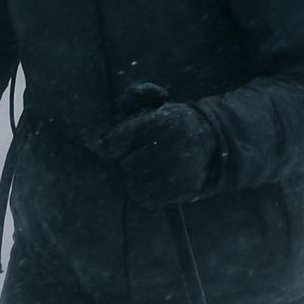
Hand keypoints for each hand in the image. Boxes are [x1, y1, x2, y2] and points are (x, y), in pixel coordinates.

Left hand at [101, 84, 219, 206]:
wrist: (213, 142)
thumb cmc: (172, 123)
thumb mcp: (151, 106)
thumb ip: (122, 108)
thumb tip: (90, 140)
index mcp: (156, 122)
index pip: (113, 143)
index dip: (115, 144)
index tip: (125, 142)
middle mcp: (165, 145)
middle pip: (123, 164)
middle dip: (128, 160)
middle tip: (143, 154)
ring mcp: (174, 169)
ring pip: (133, 182)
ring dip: (136, 177)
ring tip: (150, 167)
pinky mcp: (179, 189)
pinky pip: (145, 198)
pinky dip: (145, 192)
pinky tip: (155, 181)